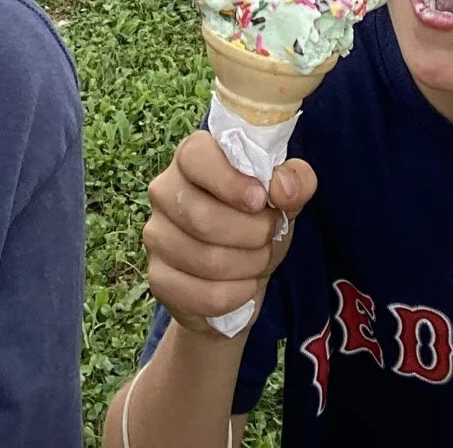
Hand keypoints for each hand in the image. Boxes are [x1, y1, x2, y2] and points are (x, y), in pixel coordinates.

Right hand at [141, 131, 315, 333]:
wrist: (240, 276)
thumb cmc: (258, 221)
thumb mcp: (286, 197)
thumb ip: (296, 180)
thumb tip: (282, 187)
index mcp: (192, 159)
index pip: (194, 157)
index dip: (231, 182)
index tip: (261, 200)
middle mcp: (164, 191)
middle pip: (203, 218)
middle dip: (253, 233)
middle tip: (269, 234)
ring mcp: (156, 236)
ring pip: (207, 260)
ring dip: (249, 265)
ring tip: (258, 258)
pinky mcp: (159, 279)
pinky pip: (204, 295)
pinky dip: (237, 295)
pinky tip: (243, 286)